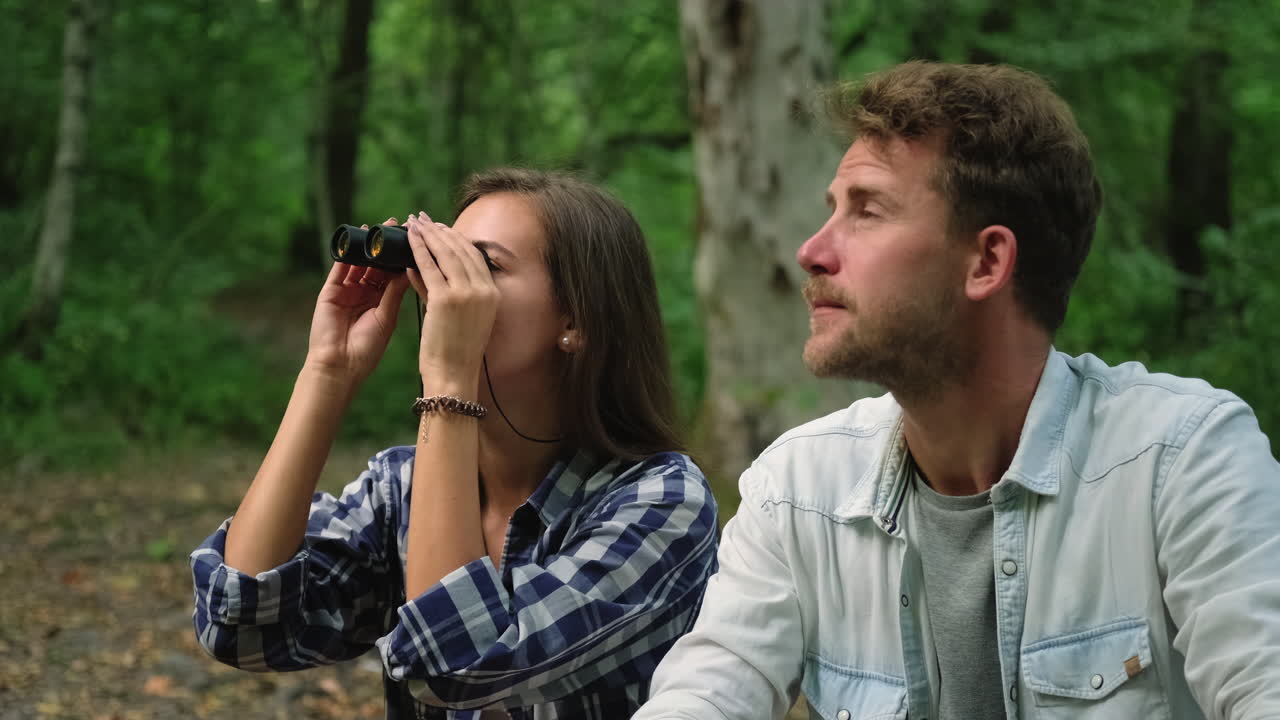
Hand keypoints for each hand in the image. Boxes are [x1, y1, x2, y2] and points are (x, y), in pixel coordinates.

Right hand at [303, 218, 411, 383]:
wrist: (340, 366)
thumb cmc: (366, 350)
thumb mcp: (386, 317)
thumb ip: (395, 292)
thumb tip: (411, 269)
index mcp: (380, 302)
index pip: (393, 275)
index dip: (402, 259)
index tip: (416, 242)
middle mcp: (363, 294)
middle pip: (376, 265)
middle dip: (387, 247)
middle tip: (399, 226)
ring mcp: (346, 291)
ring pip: (359, 263)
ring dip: (369, 246)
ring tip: (380, 228)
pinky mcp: (330, 291)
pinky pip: (339, 267)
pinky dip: (347, 252)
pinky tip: (356, 237)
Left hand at [403, 212, 498, 389]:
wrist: (454, 375)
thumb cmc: (456, 351)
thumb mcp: (463, 317)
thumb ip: (447, 290)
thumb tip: (424, 266)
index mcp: (493, 294)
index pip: (474, 257)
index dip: (456, 239)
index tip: (441, 228)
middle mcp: (483, 290)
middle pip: (460, 250)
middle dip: (440, 231)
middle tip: (424, 219)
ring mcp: (466, 293)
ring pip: (445, 253)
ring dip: (428, 234)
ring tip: (415, 223)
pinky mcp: (445, 299)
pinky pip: (428, 266)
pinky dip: (418, 250)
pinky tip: (408, 239)